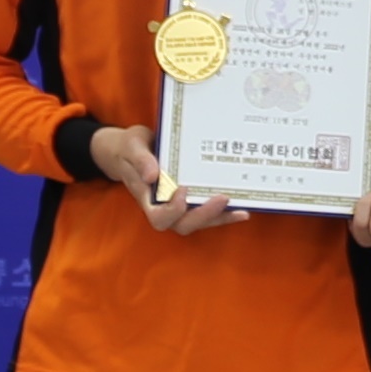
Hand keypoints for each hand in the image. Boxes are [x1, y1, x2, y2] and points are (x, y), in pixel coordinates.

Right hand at [92, 124, 246, 234]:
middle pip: (183, 225)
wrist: (131, 148)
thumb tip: (153, 176)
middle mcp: (163, 206)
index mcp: (146, 198)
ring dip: (219, 217)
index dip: (173, 211)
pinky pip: (205, 210)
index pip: (159, 218)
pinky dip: (223, 213)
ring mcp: (177, 204)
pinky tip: (242, 207)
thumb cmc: (129, 147)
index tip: (182, 190)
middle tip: (223, 198)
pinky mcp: (189, 198)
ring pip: (198, 221)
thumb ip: (140, 160)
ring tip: (241, 210)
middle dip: (204, 215)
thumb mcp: (131, 146)